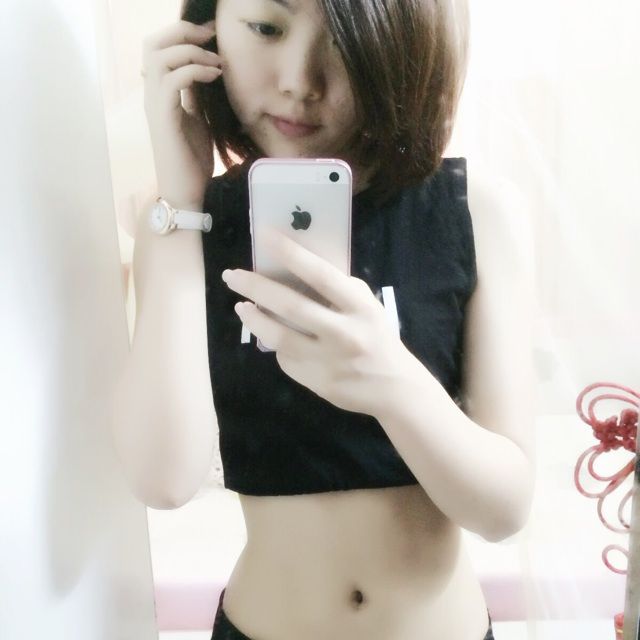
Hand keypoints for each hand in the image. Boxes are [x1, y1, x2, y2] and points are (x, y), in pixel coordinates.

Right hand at [142, 19, 222, 208]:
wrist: (186, 190)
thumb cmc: (191, 159)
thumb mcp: (196, 119)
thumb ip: (194, 95)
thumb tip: (202, 71)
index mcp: (159, 93)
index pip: (158, 49)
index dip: (182, 34)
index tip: (212, 35)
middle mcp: (152, 95)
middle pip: (153, 44)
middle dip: (183, 32)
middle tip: (212, 36)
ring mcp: (155, 106)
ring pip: (160, 57)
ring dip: (192, 52)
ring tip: (217, 63)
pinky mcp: (164, 118)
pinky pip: (173, 80)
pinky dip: (195, 71)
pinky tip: (214, 76)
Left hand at [221, 230, 417, 416]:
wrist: (393, 387)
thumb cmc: (377, 337)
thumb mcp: (368, 307)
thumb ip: (339, 290)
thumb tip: (297, 270)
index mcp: (360, 307)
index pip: (320, 275)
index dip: (290, 254)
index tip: (264, 236)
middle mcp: (344, 333)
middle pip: (291, 306)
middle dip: (256, 287)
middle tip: (232, 276)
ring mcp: (329, 361)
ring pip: (279, 337)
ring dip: (254, 319)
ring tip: (241, 306)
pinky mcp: (317, 382)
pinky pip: (287, 359)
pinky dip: (277, 346)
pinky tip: (273, 336)